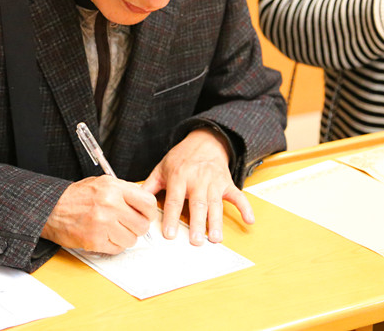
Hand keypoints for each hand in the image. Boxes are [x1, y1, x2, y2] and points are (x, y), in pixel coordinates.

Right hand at [41, 176, 156, 252]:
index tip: (144, 215)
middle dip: (137, 227)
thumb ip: (124, 191)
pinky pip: (117, 249)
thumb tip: (144, 204)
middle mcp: (110, 204)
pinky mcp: (95, 240)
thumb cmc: (77, 197)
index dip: (149, 212)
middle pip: (142, 224)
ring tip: (112, 230)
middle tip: (127, 225)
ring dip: (125, 238)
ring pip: (132, 239)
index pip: (148, 202)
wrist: (51, 209)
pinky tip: (104, 236)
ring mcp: (103, 223)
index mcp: (114, 188)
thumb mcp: (102, 183)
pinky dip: (113, 245)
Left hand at [142, 128, 253, 245]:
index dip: (172, 217)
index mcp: (179, 176)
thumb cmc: (181, 158)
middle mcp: (198, 180)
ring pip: (216, 204)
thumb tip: (134, 201)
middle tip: (196, 241)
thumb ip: (149, 185)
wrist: (204, 141)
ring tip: (216, 238)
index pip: (175, 199)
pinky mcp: (227, 183)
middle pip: (198, 204)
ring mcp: (214, 182)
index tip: (170, 234)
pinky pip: (238, 196)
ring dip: (217, 222)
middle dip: (198, 223)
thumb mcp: (162, 167)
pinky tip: (249, 221)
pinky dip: (245, 208)